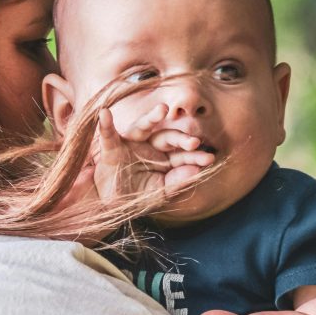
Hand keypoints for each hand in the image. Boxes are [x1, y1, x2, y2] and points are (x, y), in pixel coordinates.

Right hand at [93, 105, 214, 199]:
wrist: (110, 205)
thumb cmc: (137, 196)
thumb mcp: (159, 192)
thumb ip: (177, 182)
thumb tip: (196, 172)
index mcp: (164, 158)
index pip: (181, 154)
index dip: (194, 156)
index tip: (210, 159)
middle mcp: (149, 146)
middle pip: (167, 137)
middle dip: (181, 139)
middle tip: (195, 142)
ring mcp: (130, 145)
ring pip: (142, 127)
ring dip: (151, 117)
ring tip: (162, 109)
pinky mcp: (111, 148)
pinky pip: (108, 135)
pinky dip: (106, 125)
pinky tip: (105, 113)